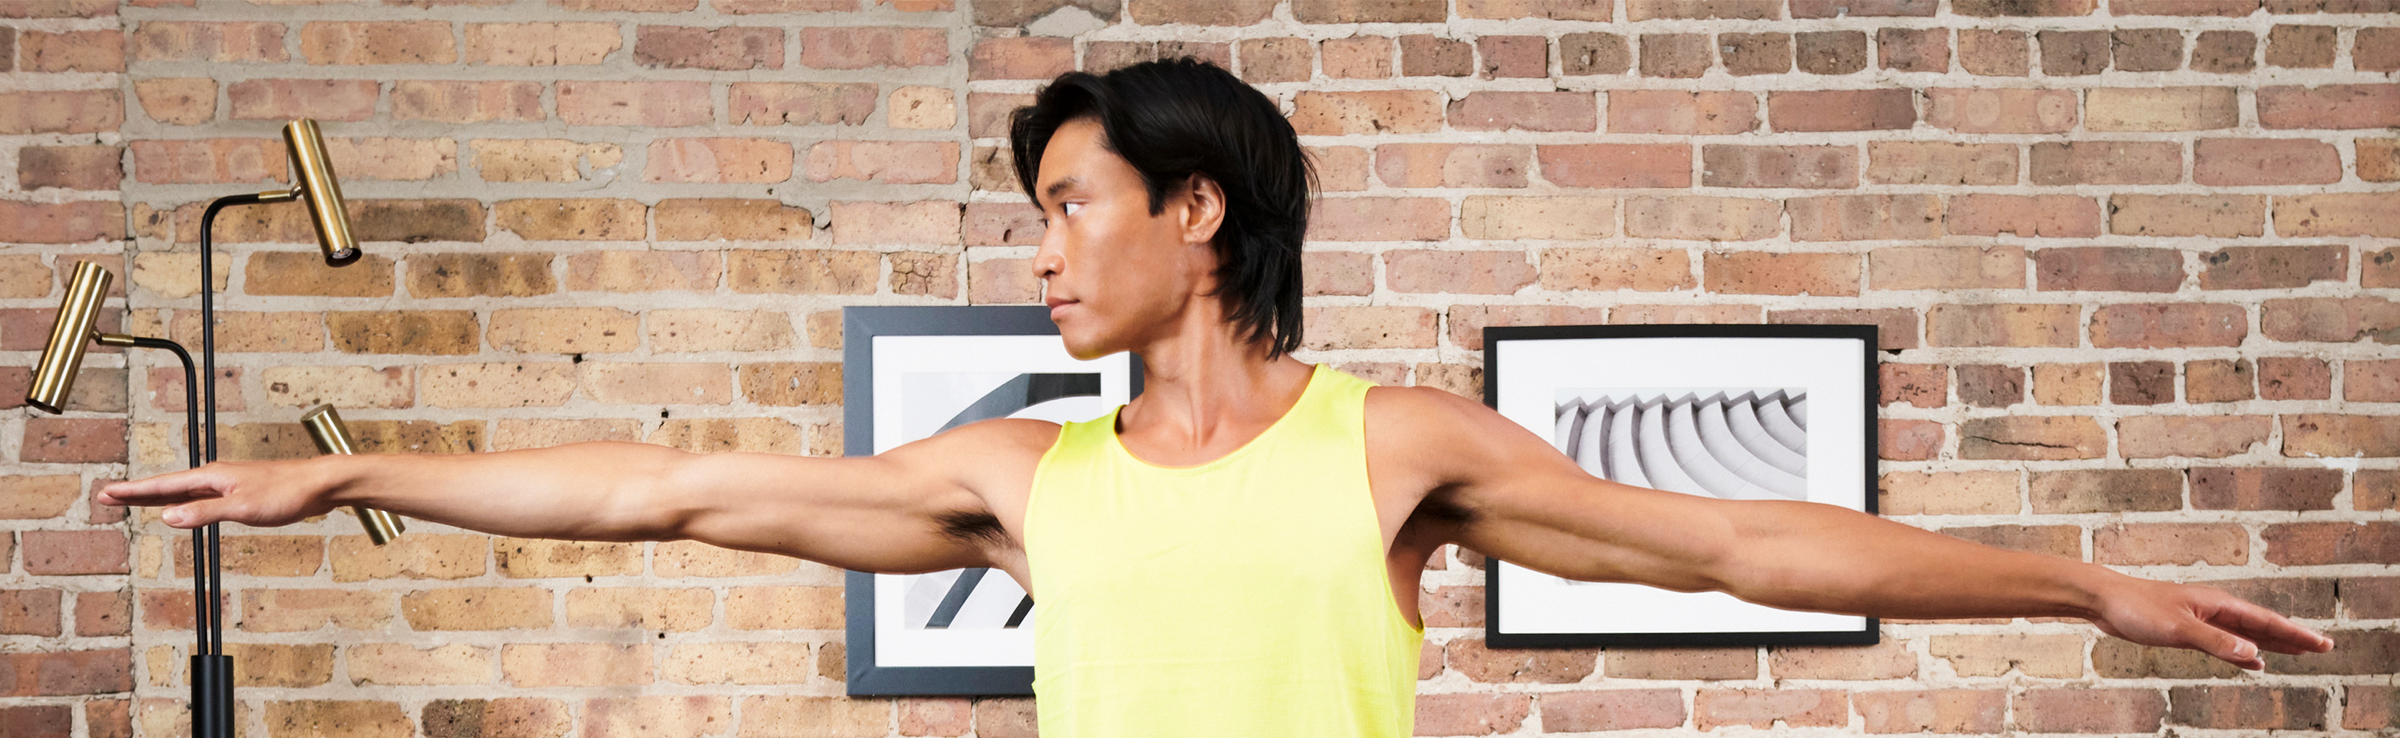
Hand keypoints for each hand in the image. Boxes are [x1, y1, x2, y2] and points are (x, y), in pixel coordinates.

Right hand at [97, 460, 337, 529]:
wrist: (321, 484)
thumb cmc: (288, 492)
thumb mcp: (243, 508)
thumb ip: (205, 513)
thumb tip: (167, 517)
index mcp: (212, 477)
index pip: (163, 486)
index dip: (133, 491)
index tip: (106, 493)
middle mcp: (216, 477)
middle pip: (168, 486)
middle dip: (137, 492)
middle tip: (107, 496)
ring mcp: (229, 484)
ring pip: (184, 492)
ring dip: (158, 497)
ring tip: (134, 500)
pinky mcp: (241, 492)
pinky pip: (202, 497)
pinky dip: (184, 502)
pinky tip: (183, 507)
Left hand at [2088, 577, 2333, 669]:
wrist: (2105, 601)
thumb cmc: (2139, 608)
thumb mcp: (2180, 628)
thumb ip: (2216, 641)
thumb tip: (2253, 652)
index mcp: (2219, 604)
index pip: (2267, 622)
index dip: (2296, 635)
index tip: (2323, 644)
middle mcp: (2216, 609)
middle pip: (2263, 626)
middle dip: (2293, 638)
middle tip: (2323, 648)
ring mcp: (2203, 619)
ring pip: (2247, 634)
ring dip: (2273, 644)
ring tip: (2298, 653)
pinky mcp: (2188, 629)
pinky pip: (2227, 643)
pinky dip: (2244, 652)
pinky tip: (2255, 661)